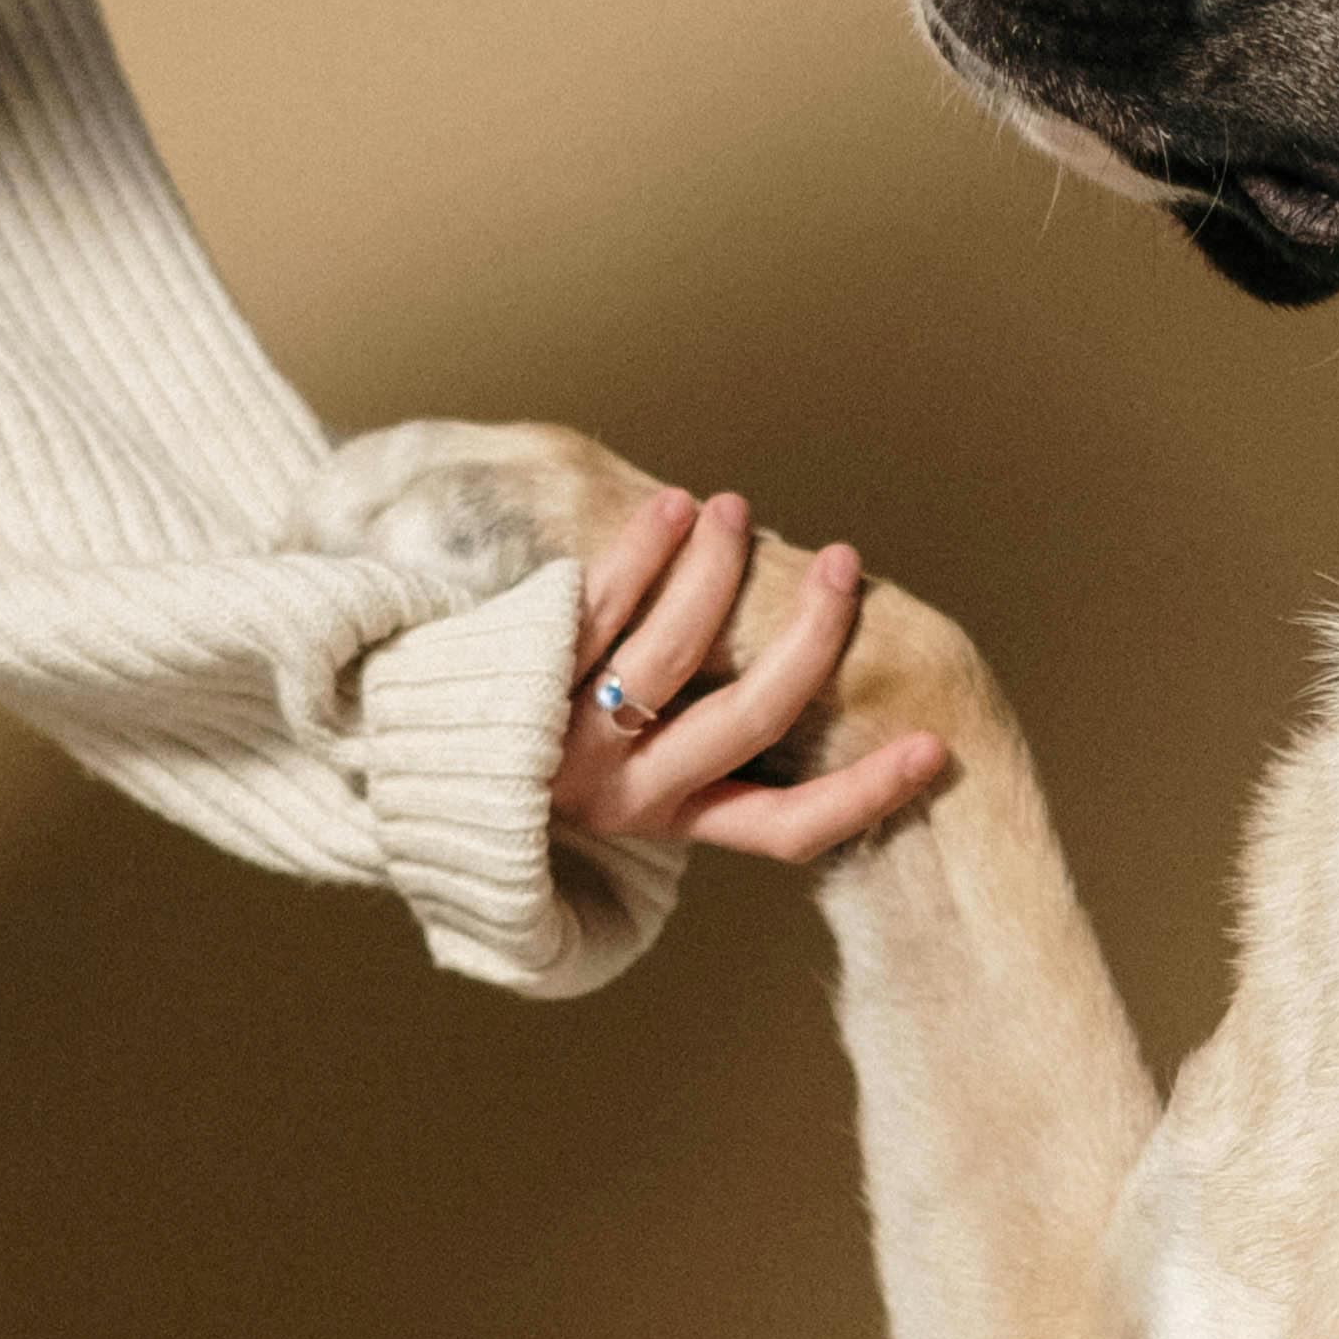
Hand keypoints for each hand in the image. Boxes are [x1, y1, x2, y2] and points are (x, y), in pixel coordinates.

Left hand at [549, 487, 945, 863]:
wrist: (402, 751)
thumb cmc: (538, 753)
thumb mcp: (626, 780)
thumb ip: (703, 750)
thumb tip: (807, 665)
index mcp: (668, 821)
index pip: (786, 830)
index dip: (866, 796)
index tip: (936, 747)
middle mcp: (627, 793)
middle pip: (748, 722)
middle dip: (809, 638)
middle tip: (844, 564)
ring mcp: (571, 738)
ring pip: (673, 654)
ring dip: (717, 571)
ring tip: (737, 511)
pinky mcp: (525, 676)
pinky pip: (600, 606)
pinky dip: (646, 550)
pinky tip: (674, 507)